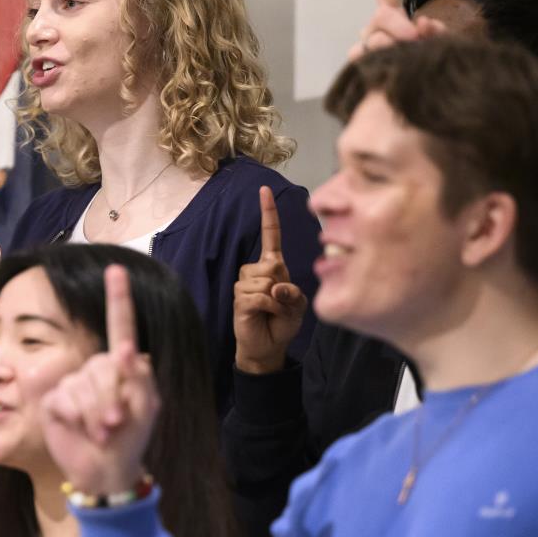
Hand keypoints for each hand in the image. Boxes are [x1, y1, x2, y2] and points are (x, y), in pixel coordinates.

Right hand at [41, 264, 158, 495]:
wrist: (104, 470)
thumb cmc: (131, 438)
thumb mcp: (146, 409)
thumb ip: (140, 378)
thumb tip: (126, 348)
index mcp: (121, 366)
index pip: (119, 327)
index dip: (118, 298)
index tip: (116, 269)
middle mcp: (95, 368)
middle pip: (100, 368)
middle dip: (110, 399)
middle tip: (116, 425)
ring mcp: (72, 383)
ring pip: (81, 386)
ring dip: (94, 414)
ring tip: (103, 433)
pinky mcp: (54, 401)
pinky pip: (63, 400)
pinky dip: (76, 419)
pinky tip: (82, 431)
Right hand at [233, 186, 307, 374]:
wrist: (267, 346)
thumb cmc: (282, 322)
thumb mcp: (298, 305)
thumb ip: (294, 292)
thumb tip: (275, 286)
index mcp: (271, 265)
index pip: (270, 235)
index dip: (268, 213)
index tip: (265, 190)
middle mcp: (255, 270)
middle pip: (274, 264)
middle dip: (284, 285)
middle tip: (282, 303)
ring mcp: (244, 283)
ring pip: (267, 281)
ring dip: (278, 300)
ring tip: (274, 311)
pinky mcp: (239, 298)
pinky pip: (261, 296)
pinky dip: (271, 307)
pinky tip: (266, 315)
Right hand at [347, 0, 447, 60]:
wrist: (415, 100)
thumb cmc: (428, 68)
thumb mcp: (438, 44)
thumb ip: (434, 31)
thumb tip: (422, 25)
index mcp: (391, 15)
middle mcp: (374, 26)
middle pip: (382, 16)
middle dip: (399, 26)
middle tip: (415, 39)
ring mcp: (364, 44)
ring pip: (374, 38)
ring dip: (394, 47)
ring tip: (408, 60)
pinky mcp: (358, 63)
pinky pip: (362, 56)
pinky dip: (376, 60)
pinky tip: (385, 70)